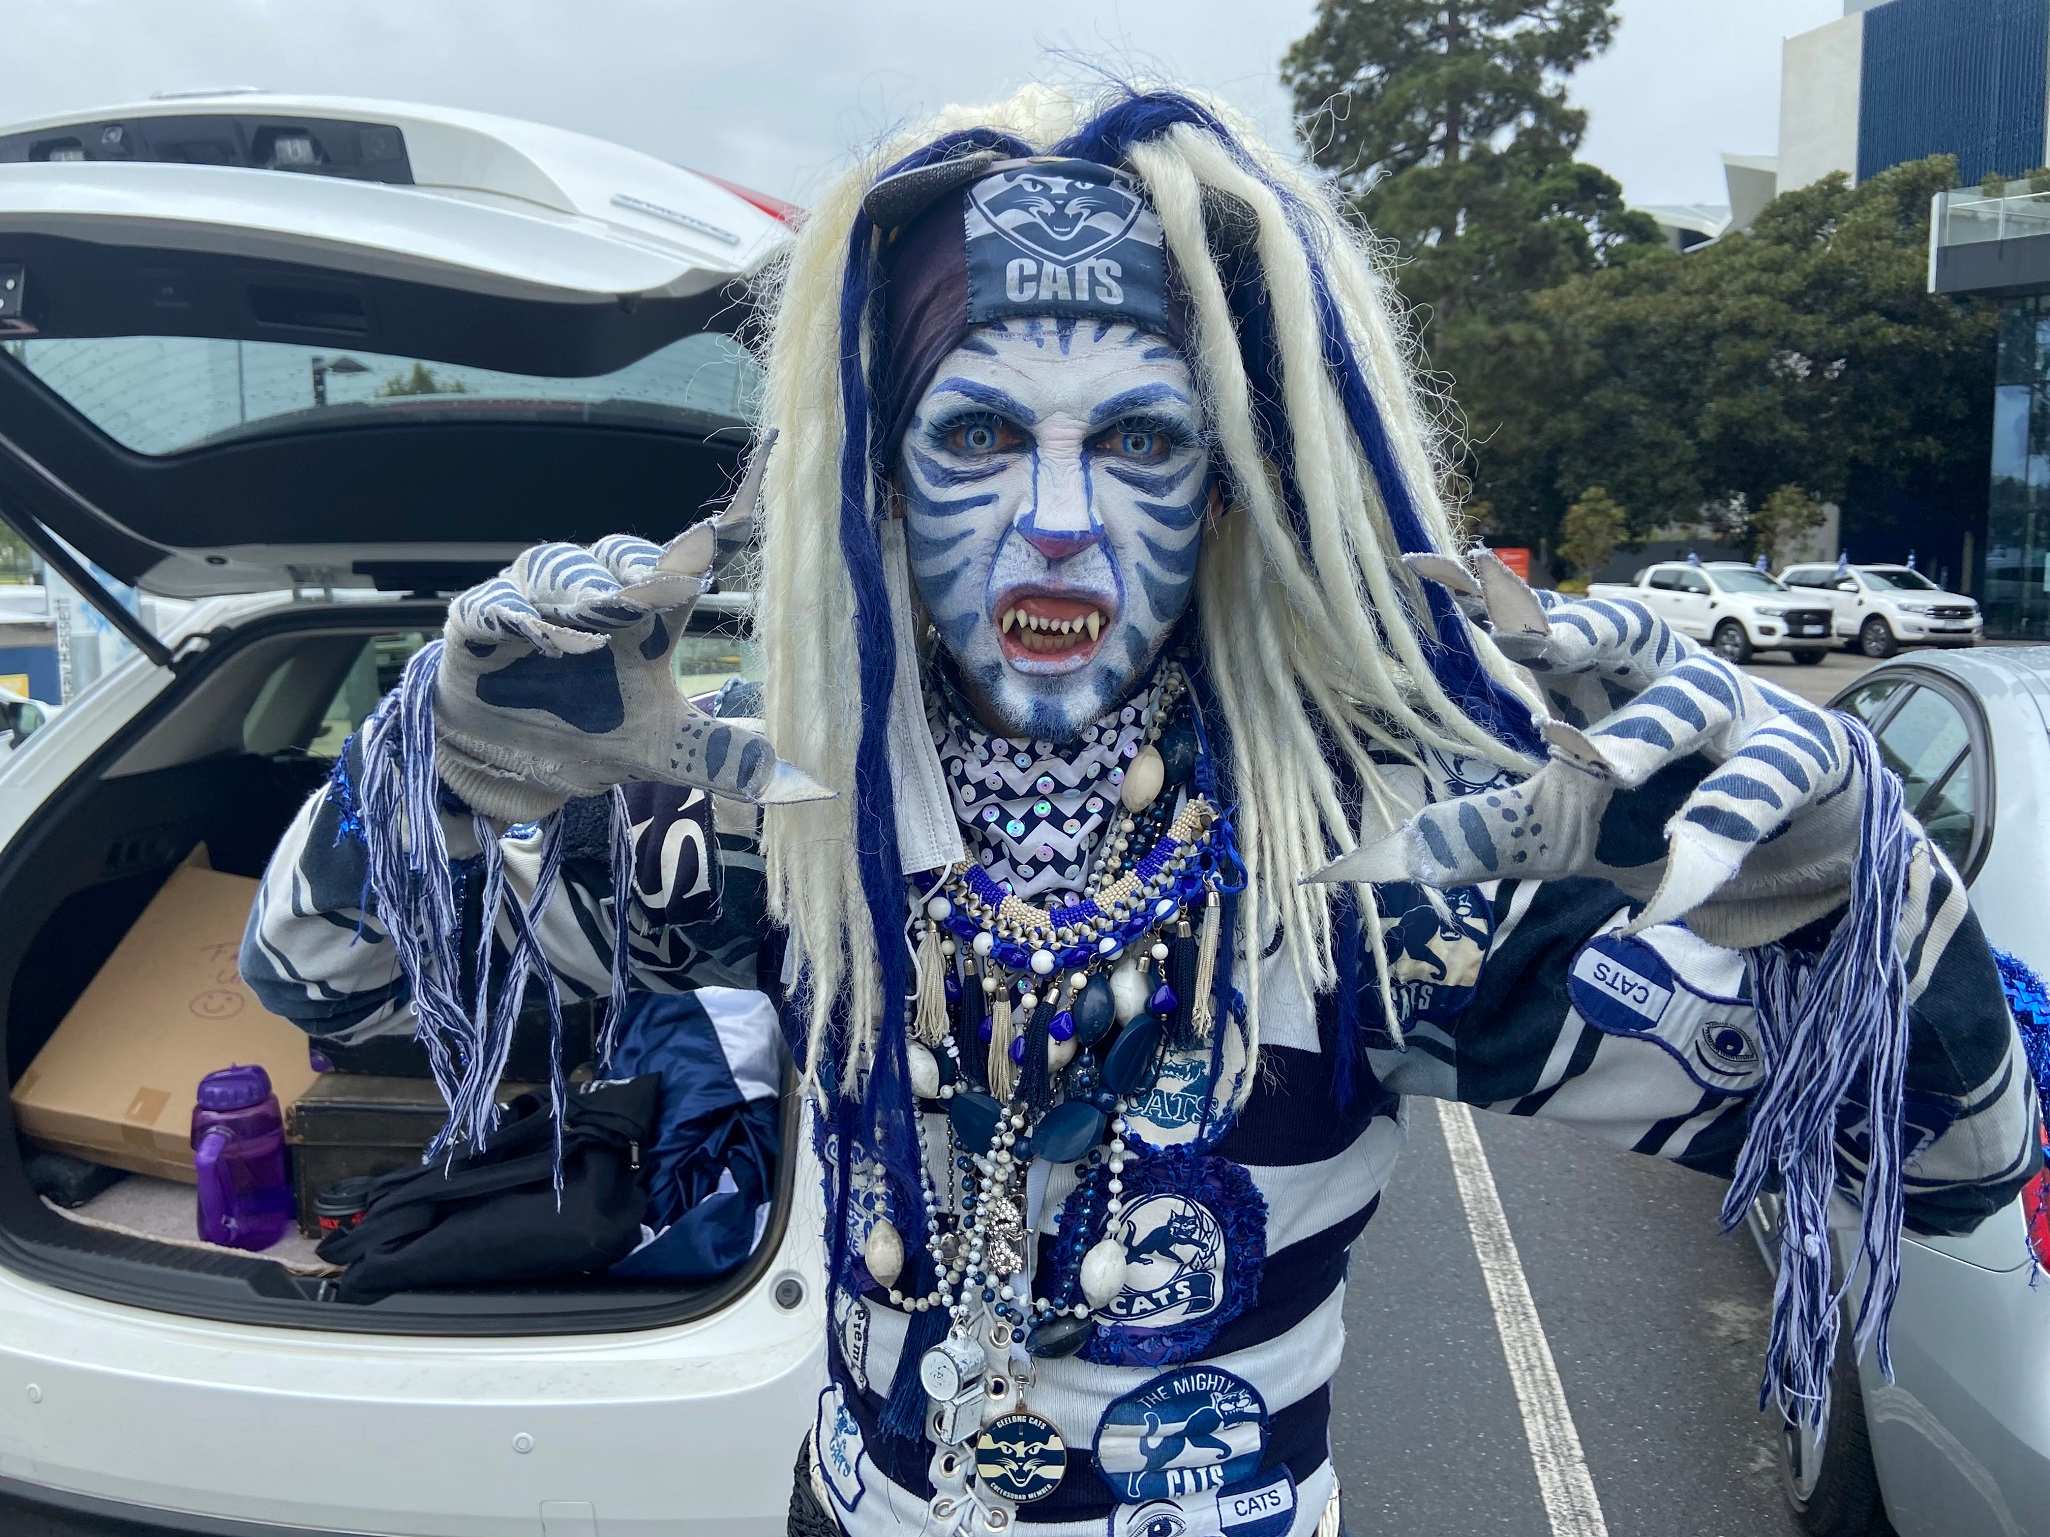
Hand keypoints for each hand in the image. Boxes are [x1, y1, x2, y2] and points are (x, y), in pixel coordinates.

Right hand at [432, 435, 830, 821]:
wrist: (502, 760)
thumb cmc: (589, 731)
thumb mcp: (661, 749)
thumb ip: (718, 754)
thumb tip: (800, 783)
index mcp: (644, 613)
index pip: (686, 562)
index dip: (717, 533)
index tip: (745, 513)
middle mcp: (592, 594)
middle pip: (620, 556)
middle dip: (644, 566)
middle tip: (669, 584)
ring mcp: (533, 603)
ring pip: (558, 571)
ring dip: (583, 590)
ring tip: (604, 616)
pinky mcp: (477, 624)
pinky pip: (492, 606)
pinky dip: (515, 616)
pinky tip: (536, 635)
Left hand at [1311, 553, 1867, 948]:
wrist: (1796, 832)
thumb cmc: (1656, 811)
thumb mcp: (1558, 830)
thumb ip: (1475, 838)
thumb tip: (1357, 868)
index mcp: (1604, 676)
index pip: (1541, 625)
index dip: (1488, 598)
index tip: (1419, 567)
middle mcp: (1666, 676)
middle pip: (1622, 630)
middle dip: (1572, 628)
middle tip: (1518, 635)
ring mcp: (1736, 716)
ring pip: (1688, 707)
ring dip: (1642, 734)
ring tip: (1596, 762)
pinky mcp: (1792, 767)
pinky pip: (1750, 799)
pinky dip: (1712, 840)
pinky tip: (1676, 876)